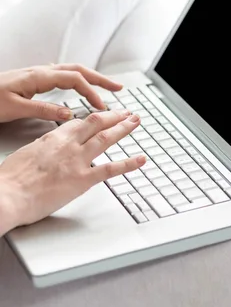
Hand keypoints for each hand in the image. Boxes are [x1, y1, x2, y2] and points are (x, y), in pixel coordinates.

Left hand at [0, 63, 123, 122]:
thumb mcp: (14, 108)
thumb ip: (42, 110)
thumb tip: (69, 113)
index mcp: (38, 77)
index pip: (74, 80)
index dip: (91, 92)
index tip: (101, 107)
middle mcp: (40, 72)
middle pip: (78, 70)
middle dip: (100, 78)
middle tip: (118, 88)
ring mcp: (37, 74)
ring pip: (71, 71)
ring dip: (91, 78)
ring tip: (106, 87)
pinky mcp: (33, 80)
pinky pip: (62, 75)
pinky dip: (77, 79)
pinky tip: (78, 87)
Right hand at [0, 110, 143, 233]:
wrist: (8, 194)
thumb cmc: (11, 179)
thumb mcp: (27, 153)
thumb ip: (43, 149)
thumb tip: (47, 151)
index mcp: (54, 137)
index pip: (79, 122)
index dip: (94, 118)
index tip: (102, 115)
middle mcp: (69, 145)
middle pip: (97, 123)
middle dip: (114, 116)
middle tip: (126, 113)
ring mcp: (78, 160)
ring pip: (106, 138)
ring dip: (124, 128)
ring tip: (135, 122)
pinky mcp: (82, 180)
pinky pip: (110, 169)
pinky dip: (128, 163)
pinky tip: (140, 159)